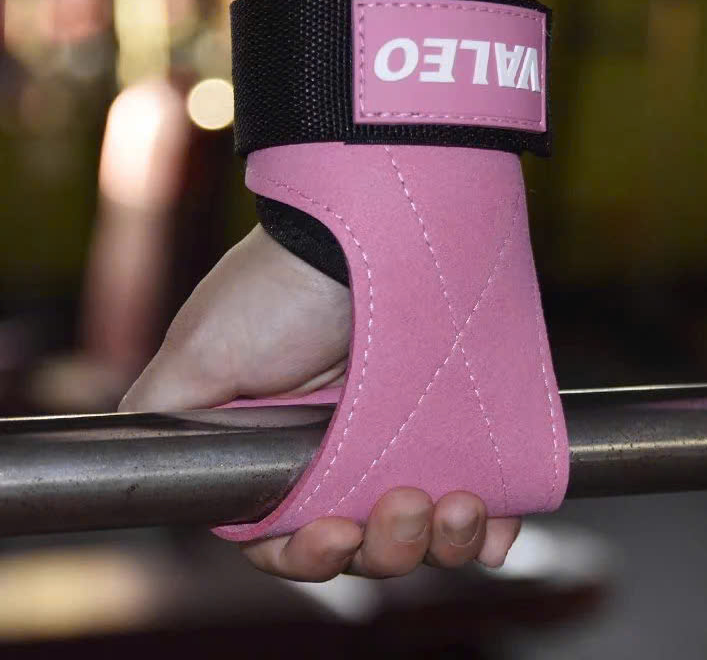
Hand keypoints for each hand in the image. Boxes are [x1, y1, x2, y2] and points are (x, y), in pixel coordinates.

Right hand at [120, 226, 520, 580]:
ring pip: (426, 529)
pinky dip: (493, 520)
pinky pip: (485, 493)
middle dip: (387, 548)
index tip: (334, 534)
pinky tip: (498, 519)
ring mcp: (405, 439)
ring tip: (457, 504)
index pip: (290, 539)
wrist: (365, 225)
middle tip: (404, 506)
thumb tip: (134, 453)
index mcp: (282, 453)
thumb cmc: (279, 286)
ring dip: (443, 538)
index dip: (311, 555)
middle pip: (367, 544)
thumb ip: (164, 413)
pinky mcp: (460, 424)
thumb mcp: (199, 349)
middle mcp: (344, 453)